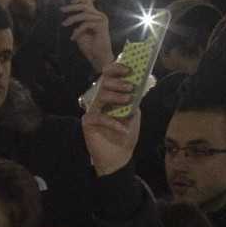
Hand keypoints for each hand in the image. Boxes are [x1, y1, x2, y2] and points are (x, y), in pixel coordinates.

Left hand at [62, 0, 114, 71]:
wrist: (98, 58)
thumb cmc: (90, 46)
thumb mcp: (80, 31)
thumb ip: (77, 21)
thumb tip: (68, 12)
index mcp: (96, 15)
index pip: (88, 1)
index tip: (70, 2)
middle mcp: (100, 16)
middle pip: (85, 5)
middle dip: (72, 7)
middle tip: (62, 9)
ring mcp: (102, 20)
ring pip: (84, 14)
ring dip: (72, 19)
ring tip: (64, 24)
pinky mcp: (101, 26)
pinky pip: (86, 24)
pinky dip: (78, 30)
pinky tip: (73, 37)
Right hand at [82, 62, 143, 176]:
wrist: (118, 157)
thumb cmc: (125, 134)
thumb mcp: (134, 115)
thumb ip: (133, 101)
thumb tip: (137, 86)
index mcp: (110, 95)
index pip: (108, 76)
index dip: (116, 69)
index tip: (129, 69)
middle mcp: (99, 100)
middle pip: (103, 83)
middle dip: (118, 83)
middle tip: (130, 87)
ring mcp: (92, 110)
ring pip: (100, 96)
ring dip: (115, 96)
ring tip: (128, 100)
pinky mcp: (88, 122)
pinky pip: (98, 116)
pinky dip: (112, 122)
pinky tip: (122, 129)